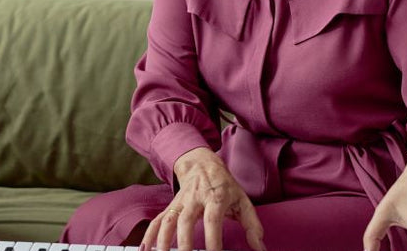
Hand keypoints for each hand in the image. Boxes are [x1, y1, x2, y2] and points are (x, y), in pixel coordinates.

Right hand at [142, 147, 265, 250]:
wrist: (201, 163)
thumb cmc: (224, 186)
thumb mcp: (243, 200)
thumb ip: (252, 225)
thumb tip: (261, 248)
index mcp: (215, 198)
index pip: (212, 219)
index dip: (213, 238)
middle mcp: (194, 199)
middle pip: (185, 220)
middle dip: (183, 241)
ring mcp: (179, 202)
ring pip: (167, 220)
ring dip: (162, 239)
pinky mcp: (170, 206)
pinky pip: (157, 220)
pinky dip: (149, 235)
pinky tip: (145, 249)